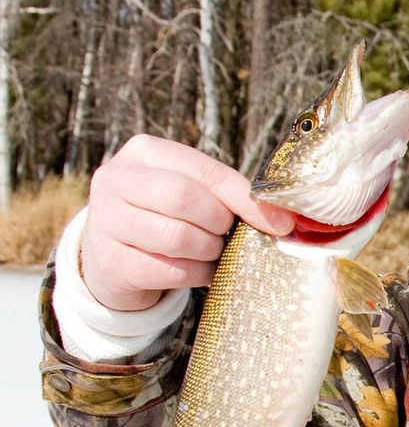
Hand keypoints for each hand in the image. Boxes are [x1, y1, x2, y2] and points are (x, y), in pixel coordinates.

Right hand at [80, 135, 293, 311]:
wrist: (116, 254)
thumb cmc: (167, 216)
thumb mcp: (193, 193)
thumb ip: (230, 195)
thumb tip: (284, 219)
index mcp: (144, 152)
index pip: (205, 171)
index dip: (245, 199)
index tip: (280, 223)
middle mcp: (115, 180)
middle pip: (184, 198)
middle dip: (218, 223)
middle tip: (225, 235)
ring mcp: (106, 221)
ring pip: (177, 237)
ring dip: (209, 251)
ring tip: (210, 251)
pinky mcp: (109, 262)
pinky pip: (170, 271)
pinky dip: (196, 274)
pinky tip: (198, 270)